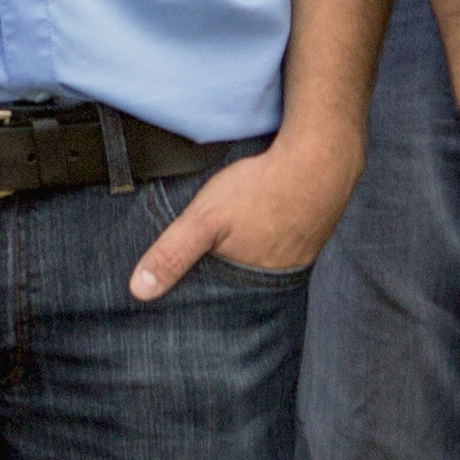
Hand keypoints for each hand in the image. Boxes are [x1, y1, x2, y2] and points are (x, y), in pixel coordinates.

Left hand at [131, 127, 363, 297]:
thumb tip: (138, 291)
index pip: (222, 301)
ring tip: (238, 241)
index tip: (188, 291)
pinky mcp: (313, 231)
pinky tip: (266, 219)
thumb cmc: (261, 188)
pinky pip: (287, 242)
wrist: (320, 157)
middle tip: (212, 259)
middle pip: (244, 282)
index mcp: (251, 282)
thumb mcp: (204, 220)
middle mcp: (279, 276)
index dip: (205, 295)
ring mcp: (301, 253)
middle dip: (227, 275)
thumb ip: (172, 254)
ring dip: (252, 254)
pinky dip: (273, 235)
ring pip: (266, 261)